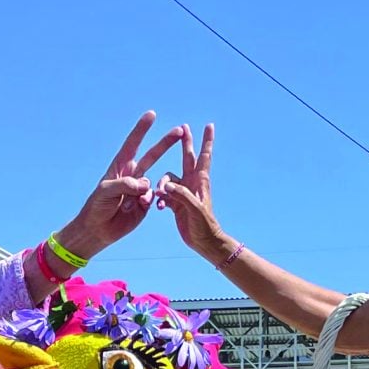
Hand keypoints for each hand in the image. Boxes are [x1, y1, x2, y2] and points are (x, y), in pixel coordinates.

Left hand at [56, 110, 185, 259]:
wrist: (98, 229)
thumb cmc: (97, 206)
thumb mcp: (106, 191)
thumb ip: (125, 184)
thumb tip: (146, 184)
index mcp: (120, 166)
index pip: (133, 143)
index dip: (142, 129)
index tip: (152, 114)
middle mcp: (132, 175)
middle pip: (152, 155)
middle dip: (166, 142)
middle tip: (181, 130)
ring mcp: (140, 189)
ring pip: (153, 181)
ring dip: (147, 189)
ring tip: (129, 202)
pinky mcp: (145, 203)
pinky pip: (152, 197)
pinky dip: (147, 201)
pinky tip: (136, 208)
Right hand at [155, 123, 231, 262]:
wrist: (204, 242)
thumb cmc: (204, 226)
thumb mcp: (194, 210)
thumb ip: (181, 195)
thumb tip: (166, 186)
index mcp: (200, 182)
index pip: (204, 156)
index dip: (206, 141)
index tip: (209, 125)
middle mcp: (191, 183)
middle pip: (187, 158)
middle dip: (185, 143)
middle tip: (183, 128)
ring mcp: (183, 193)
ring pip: (169, 178)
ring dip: (162, 184)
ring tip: (160, 195)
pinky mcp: (176, 203)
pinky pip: (164, 194)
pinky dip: (159, 198)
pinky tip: (159, 207)